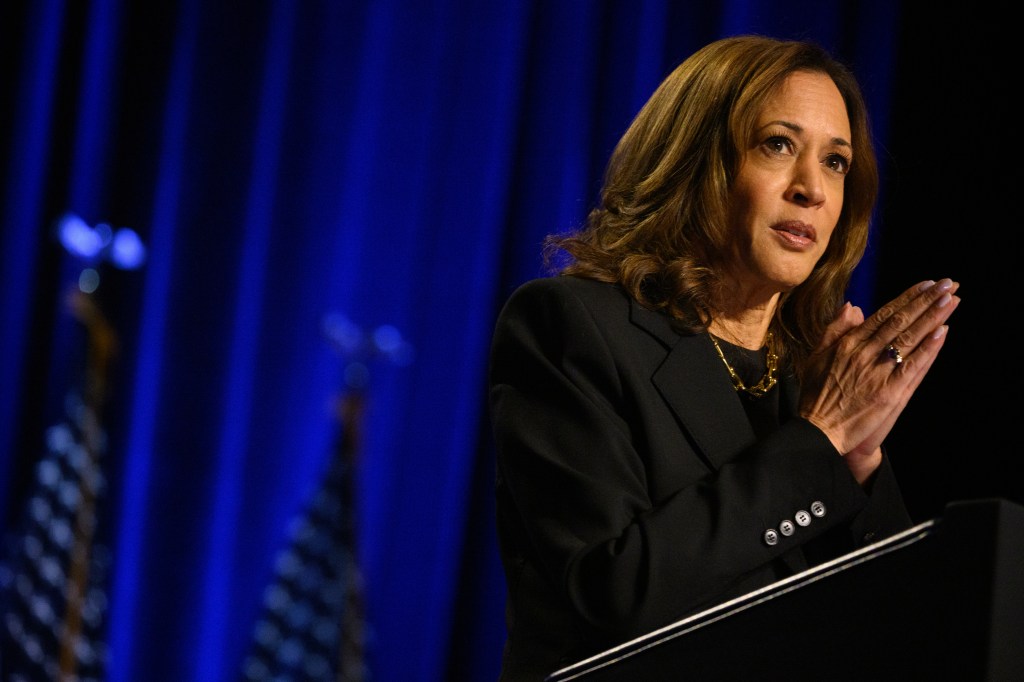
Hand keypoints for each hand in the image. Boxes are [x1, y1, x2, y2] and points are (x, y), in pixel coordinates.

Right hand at [798, 278, 960, 482]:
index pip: (883, 315)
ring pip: (909, 338)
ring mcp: (878, 373)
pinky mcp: (889, 393)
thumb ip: (834, 330)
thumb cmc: (816, 396)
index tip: (925, 284)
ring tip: (950, 299)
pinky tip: (942, 331)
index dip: (906, 298)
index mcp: (847, 344)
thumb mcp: (816, 357)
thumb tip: (852, 307)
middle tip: (946, 284)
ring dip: (932, 317)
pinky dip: (928, 348)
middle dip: (925, 301)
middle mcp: (864, 354)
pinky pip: (913, 366)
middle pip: (900, 321)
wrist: (818, 431)